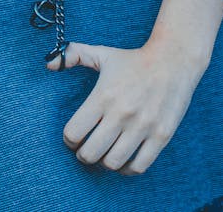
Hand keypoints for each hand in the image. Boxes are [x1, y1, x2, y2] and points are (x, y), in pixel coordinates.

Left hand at [46, 38, 205, 175]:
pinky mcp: (161, 136)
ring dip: (104, 162)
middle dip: (83, 154)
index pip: (74, 132)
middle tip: (86, 148)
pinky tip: (123, 158)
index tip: (73, 136)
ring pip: (113, 163)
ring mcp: (142, 126)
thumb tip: (49, 64)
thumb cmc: (133, 59)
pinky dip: (127, 169)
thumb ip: (72, 54)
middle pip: (90, 153)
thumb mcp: (102, 53)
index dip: (69, 139)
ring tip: (104, 153)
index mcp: (103, 95)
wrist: (173, 60)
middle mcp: (121, 113)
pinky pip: (138, 167)